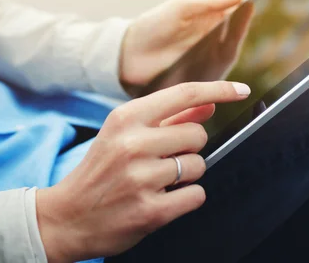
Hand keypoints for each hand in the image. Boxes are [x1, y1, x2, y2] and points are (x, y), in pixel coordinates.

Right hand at [36, 81, 250, 261]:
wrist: (67, 217)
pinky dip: (186, 198)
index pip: (184, 94)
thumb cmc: (100, 171)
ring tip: (158, 181)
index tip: (242, 90)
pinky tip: (163, 198)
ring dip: (186, 174)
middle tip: (164, 159)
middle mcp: (133, 144)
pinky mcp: (150, 211)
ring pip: (199, 165)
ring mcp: (141, 178)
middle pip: (198, 134)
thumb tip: (209, 104)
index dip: (219, 90)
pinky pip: (196, 195)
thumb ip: (168, 118)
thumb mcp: (124, 135)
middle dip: (189, 147)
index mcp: (125, 118)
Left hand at [145, 1, 254, 92]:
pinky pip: (215, 78)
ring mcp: (204, 63)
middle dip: (241, 31)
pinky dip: (222, 72)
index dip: (243, 14)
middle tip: (248, 21)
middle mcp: (209, 44)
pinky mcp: (197, 81)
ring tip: (232, 39)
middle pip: (233, 40)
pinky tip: (224, 61)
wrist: (126, 54)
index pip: (233, 19)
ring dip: (231, 50)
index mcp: (206, 23)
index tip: (253, 3)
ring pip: (226, 59)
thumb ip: (209, 3)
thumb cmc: (152, 26)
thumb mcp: (180, 8)